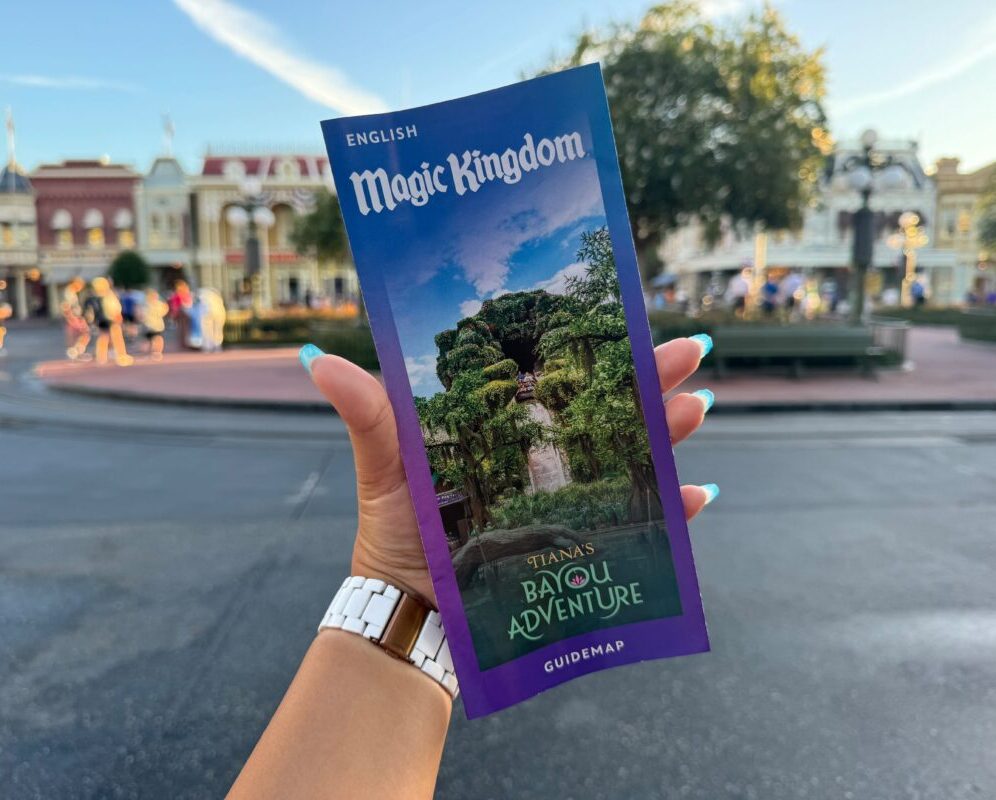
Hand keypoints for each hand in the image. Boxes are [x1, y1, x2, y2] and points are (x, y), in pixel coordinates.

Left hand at [302, 335, 716, 605]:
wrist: (412, 614)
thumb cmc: (397, 536)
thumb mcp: (386, 467)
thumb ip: (368, 414)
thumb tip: (317, 358)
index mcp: (506, 430)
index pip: (558, 380)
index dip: (595, 351)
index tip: (628, 317)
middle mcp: (543, 461)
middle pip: (607, 412)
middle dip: (650, 382)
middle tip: (686, 354)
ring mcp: (566, 502)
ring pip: (632, 459)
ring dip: (670, 434)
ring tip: (697, 407)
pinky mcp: (580, 545)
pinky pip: (637, 526)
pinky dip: (671, 513)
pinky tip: (696, 495)